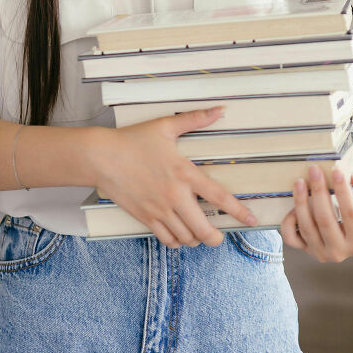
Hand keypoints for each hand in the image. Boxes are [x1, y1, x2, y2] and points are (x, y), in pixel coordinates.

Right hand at [91, 105, 257, 248]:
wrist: (101, 157)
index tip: (250, 219)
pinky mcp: (145, 217)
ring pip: (186, 238)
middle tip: (219, 236)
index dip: (238, 211)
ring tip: (198, 234)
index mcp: (185, 173)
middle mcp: (175, 196)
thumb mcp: (165, 126)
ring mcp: (159, 210)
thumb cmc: (132, 140)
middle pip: (204, 229)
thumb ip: (195, 119)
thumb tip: (219, 110)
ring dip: (196, 239)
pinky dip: (176, 242)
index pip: (219, 197)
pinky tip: (178, 235)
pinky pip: (166, 239)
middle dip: (216, 238)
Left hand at [280, 164, 352, 262]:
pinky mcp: (304, 250)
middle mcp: (339, 251)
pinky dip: (289, 221)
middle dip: (318, 192)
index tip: (336, 171)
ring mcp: (319, 252)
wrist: (341, 242)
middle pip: (325, 220)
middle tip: (314, 170)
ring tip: (299, 181)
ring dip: (301, 201)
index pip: (350, 214)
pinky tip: (293, 207)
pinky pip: (290, 237)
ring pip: (306, 226)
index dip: (343, 192)